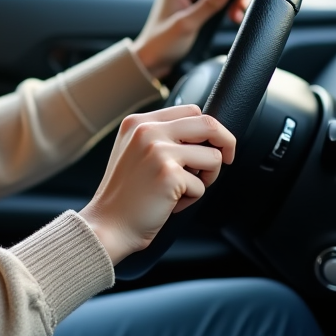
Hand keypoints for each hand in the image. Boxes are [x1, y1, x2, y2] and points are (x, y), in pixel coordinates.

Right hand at [78, 105, 235, 264]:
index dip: (208, 130)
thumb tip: (203, 135)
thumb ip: (160, 137)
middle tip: (227, 160)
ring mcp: (158, 150)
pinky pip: (202, 185)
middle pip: (208, 123)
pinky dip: (192, 199)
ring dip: (207, 178)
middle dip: (225, 143)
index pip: (191, 110)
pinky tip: (170, 205)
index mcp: (138, 122)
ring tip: (183, 192)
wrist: (109, 225)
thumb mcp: (134, 152)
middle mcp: (147, 130)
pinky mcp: (169, 173)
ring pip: (213, 156)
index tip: (213, 146)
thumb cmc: (126, 195)